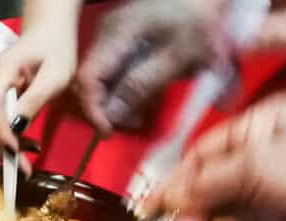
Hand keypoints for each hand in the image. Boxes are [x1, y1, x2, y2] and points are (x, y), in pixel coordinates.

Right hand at [0, 22, 75, 171]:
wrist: (48, 34)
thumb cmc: (56, 51)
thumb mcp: (55, 76)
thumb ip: (35, 100)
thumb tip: (17, 128)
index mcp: (0, 71)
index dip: (1, 134)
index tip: (17, 153)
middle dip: (2, 149)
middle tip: (24, 170)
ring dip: (5, 147)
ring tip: (30, 155)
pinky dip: (8, 138)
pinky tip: (25, 144)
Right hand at [75, 0, 225, 135]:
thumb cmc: (198, 22)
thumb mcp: (179, 56)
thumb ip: (144, 84)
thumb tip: (112, 115)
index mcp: (118, 33)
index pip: (87, 78)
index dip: (92, 109)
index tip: (108, 132)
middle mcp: (105, 33)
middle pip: (87, 81)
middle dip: (103, 109)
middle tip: (131, 123)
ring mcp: (109, 36)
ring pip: (97, 79)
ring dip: (112, 102)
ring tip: (139, 113)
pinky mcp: (116, 42)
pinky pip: (109, 72)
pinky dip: (120, 91)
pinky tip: (140, 96)